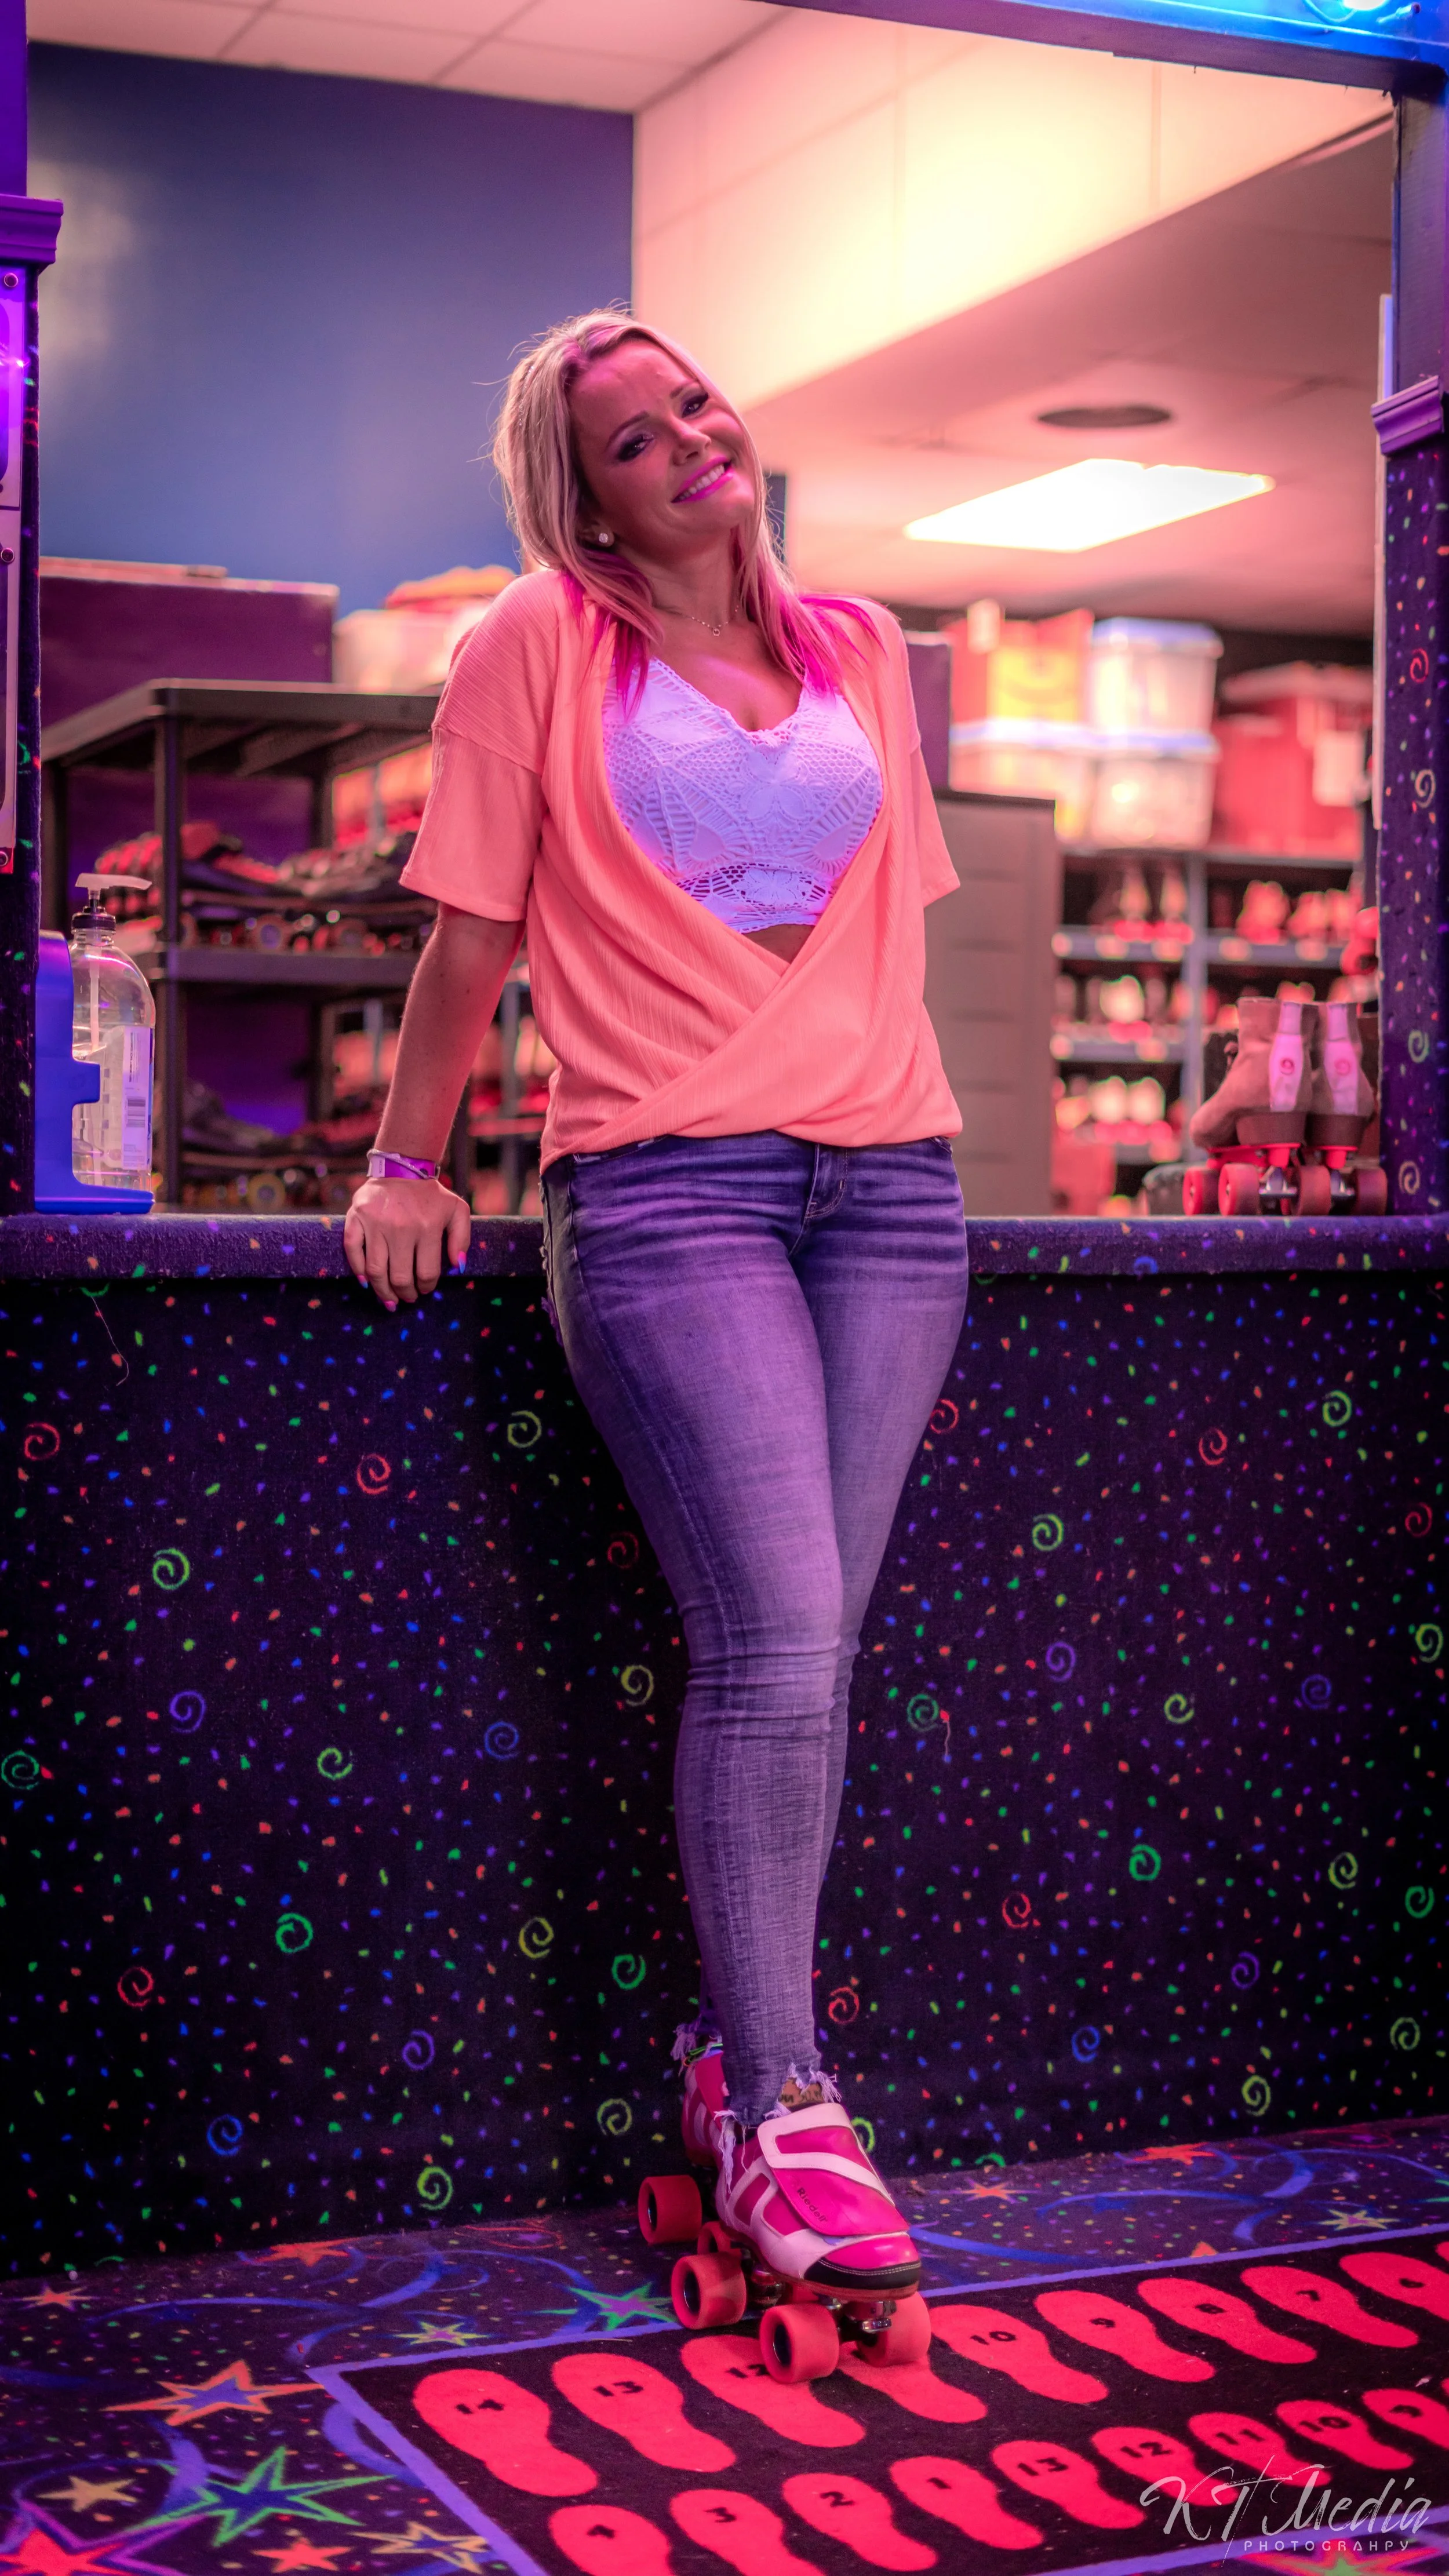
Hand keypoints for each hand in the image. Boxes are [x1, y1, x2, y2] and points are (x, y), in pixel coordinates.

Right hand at [344, 1174, 470, 1309]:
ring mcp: (375, 1224)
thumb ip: (462, 1238)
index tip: (425, 1289)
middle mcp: (400, 1228)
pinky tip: (366, 1282)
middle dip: (405, 1294)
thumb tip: (457, 1267)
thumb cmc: (430, 1194)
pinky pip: (353, 1250)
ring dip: (382, 1291)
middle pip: (400, 1277)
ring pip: (375, 1270)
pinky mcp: (356, 1218)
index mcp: (427, 1228)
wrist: (401, 1167)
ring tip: (389, 1299)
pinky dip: (357, 1269)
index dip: (426, 1287)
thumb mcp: (457, 1210)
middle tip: (408, 1298)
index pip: (426, 1272)